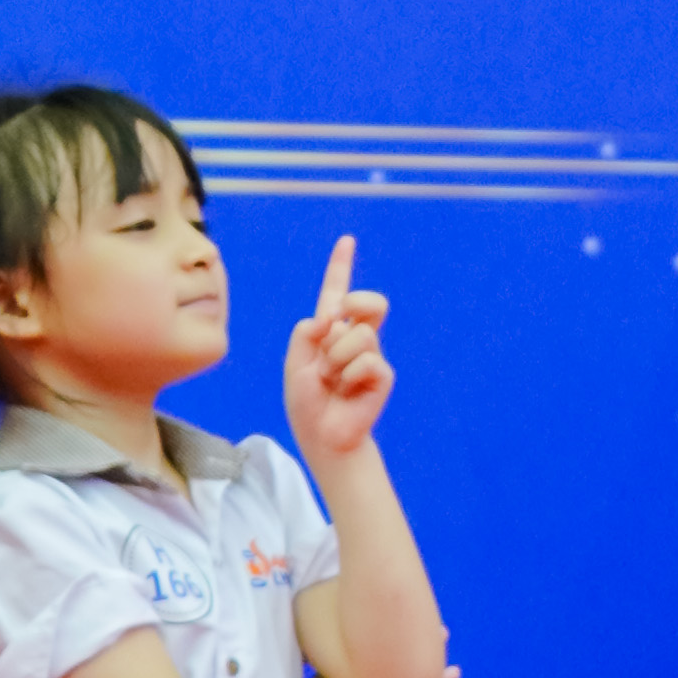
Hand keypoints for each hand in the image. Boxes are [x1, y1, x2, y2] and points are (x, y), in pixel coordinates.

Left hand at [284, 234, 395, 468]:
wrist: (322, 436)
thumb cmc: (307, 402)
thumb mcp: (295, 363)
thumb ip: (305, 334)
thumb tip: (331, 319)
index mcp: (330, 331)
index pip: (336, 292)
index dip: (341, 266)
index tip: (346, 240)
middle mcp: (354, 338)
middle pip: (366, 301)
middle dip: (355, 302)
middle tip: (335, 326)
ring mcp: (371, 356)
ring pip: (358, 334)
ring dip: (336, 360)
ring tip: (332, 381)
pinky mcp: (382, 376)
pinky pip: (365, 362)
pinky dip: (348, 378)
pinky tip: (347, 392)